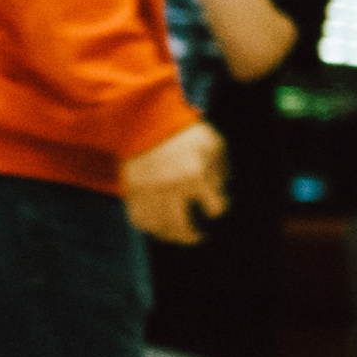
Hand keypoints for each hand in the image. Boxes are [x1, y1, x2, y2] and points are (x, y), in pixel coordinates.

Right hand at [122, 119, 226, 245]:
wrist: (146, 120)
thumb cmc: (184, 131)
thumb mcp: (213, 143)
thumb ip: (222, 168)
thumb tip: (222, 188)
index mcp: (197, 175)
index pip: (215, 208)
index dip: (219, 208)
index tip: (216, 205)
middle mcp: (173, 188)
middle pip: (184, 227)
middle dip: (194, 236)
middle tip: (199, 236)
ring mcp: (151, 192)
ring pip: (161, 228)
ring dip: (172, 235)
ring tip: (177, 234)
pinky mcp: (133, 192)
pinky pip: (140, 220)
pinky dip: (150, 227)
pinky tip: (157, 225)